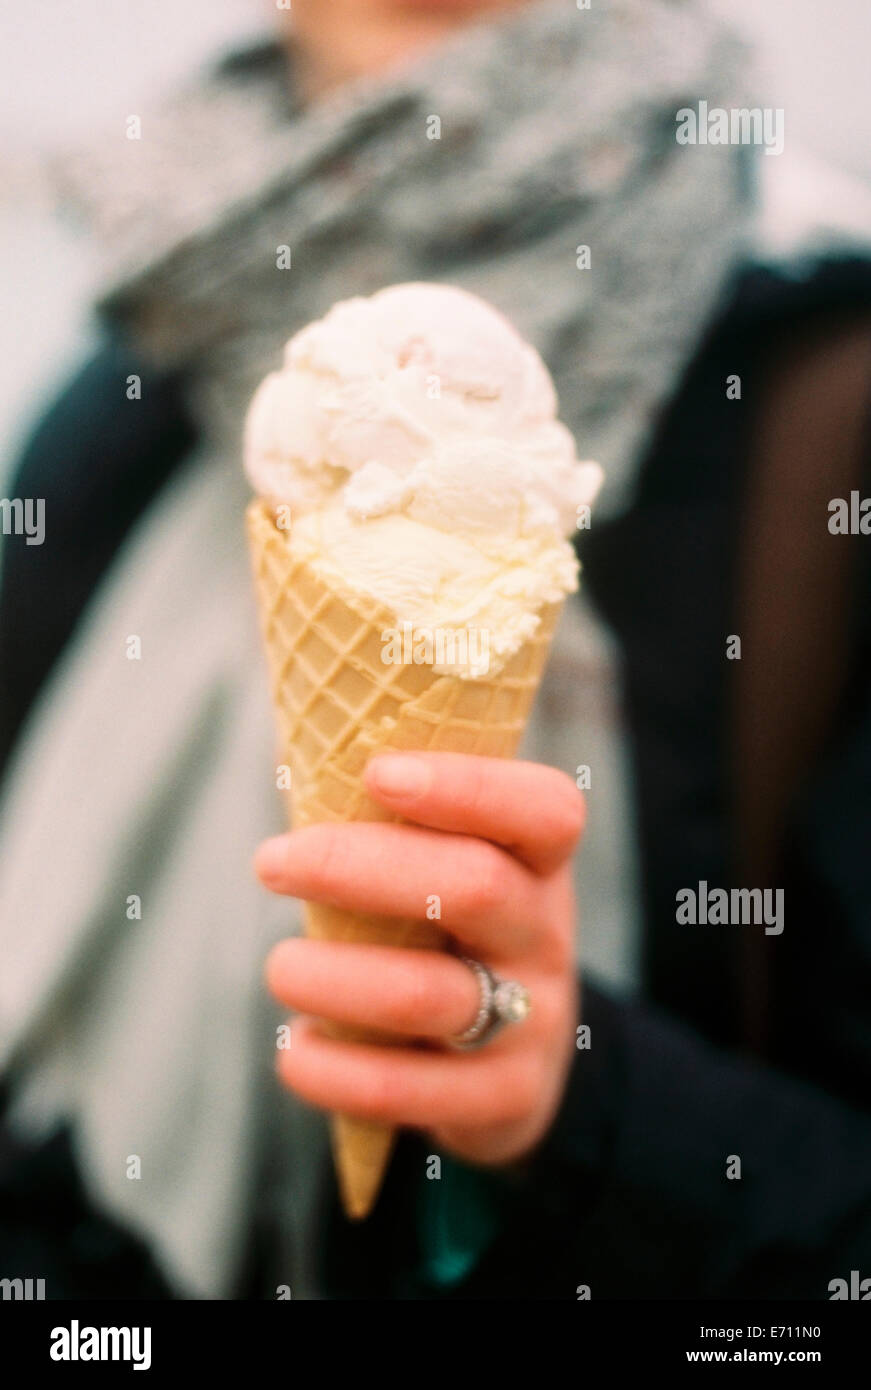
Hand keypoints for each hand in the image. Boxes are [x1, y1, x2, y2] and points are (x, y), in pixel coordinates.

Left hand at [255, 752, 583, 1167]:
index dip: (467, 786)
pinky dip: (333, 1070)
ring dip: (333, 976)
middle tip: (272, 860)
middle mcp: (546, 935)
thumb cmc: (449, 933)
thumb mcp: (450, 869)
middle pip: (474, 888)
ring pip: (425, 994)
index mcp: (540, 862)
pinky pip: (404, 1089)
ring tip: (281, 966)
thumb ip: (390, 819)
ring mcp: (531, 1022)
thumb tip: (294, 757)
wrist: (514, 1064)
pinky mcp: (502, 1099)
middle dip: (358, 866)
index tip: (377, 773)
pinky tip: (296, 1050)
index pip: (543, 810)